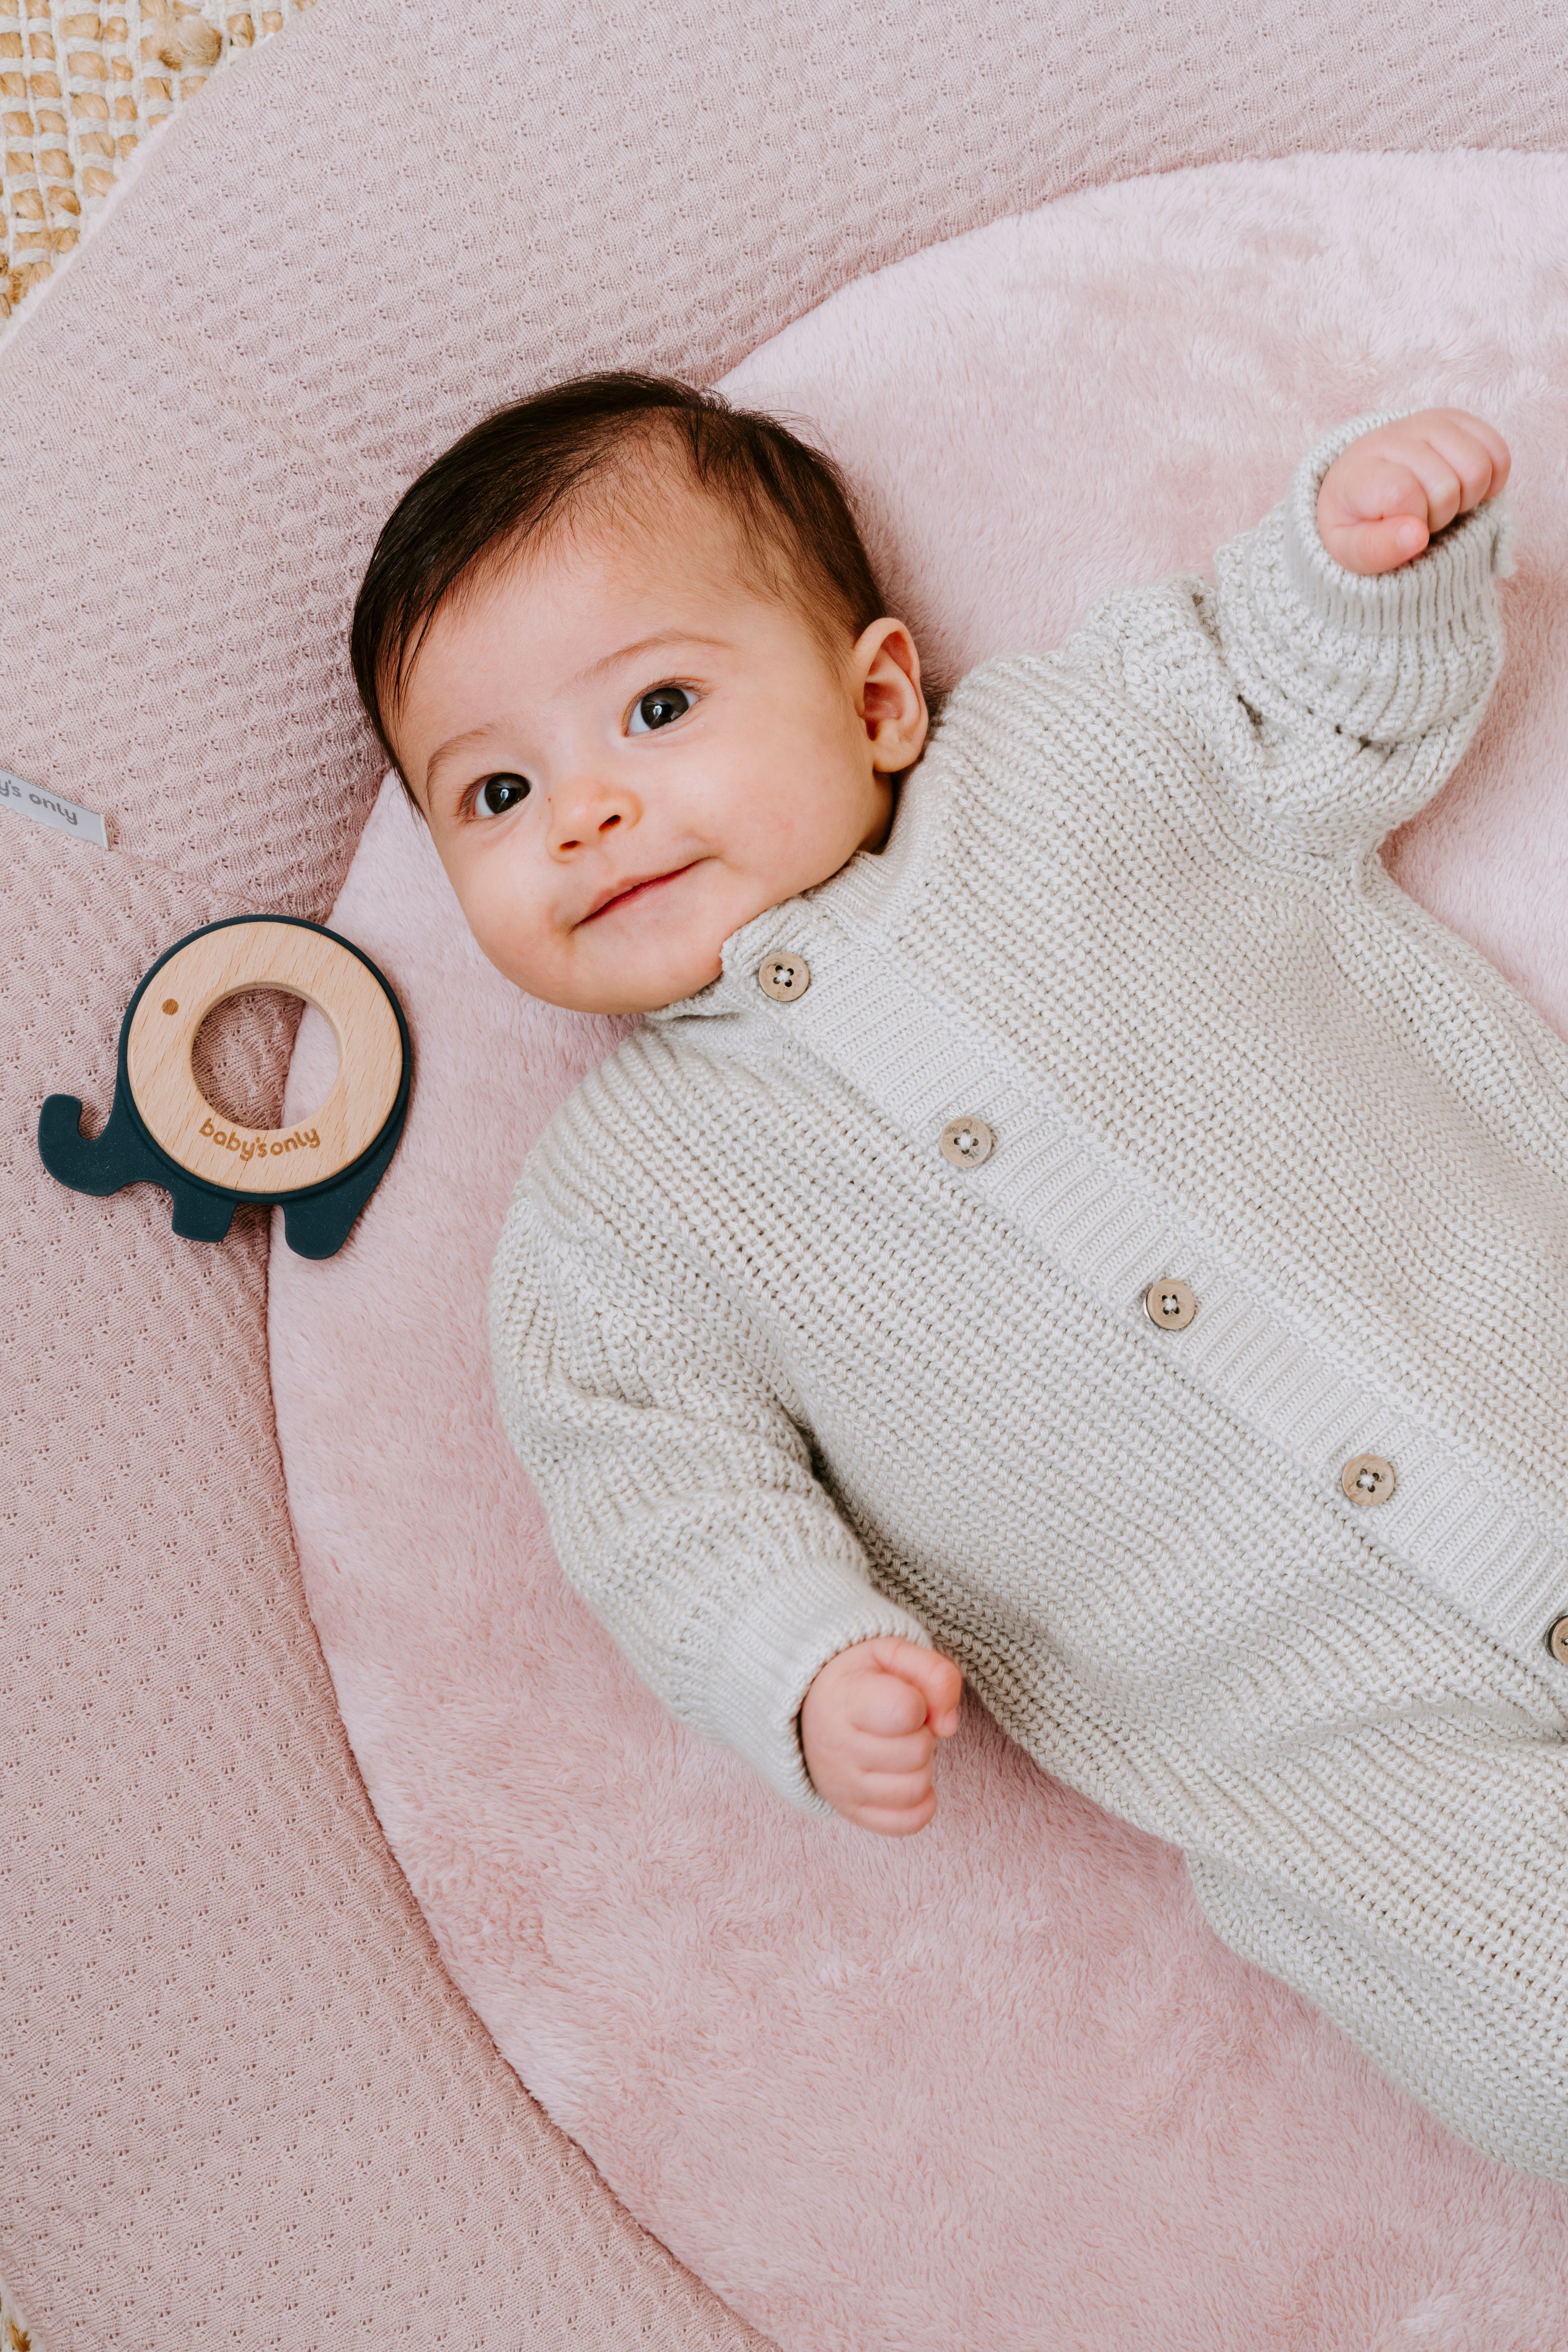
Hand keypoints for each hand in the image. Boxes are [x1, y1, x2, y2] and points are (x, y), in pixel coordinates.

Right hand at [800, 1636, 962, 1834]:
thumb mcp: (894, 1654)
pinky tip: (908, 1777)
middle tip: (902, 1723)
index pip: (906, 1711)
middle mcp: (837, 1747)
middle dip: (923, 1733)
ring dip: (922, 1766)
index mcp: (844, 1698)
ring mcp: (842, 1786)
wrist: (811, 1709)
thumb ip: (935, 1674)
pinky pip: (907, 1822)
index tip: (904, 1697)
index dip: (920, 1702)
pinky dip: (921, 1803)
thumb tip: (948, 1727)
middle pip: (918, 1751)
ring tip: (900, 1747)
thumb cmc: (861, 1679)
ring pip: (916, 1789)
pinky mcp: (852, 1812)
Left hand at [1316, 408, 1509, 576]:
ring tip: (1441, 504)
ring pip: (1478, 467)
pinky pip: (1498, 452)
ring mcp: (1427, 423)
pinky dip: (1492, 482)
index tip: (1399, 528)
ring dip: (1467, 499)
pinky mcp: (1457, 420)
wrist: (1363, 490)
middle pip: (1446, 486)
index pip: (1402, 493)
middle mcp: (1393, 437)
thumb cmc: (1359, 524)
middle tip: (1421, 518)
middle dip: (1439, 516)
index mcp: (1360, 471)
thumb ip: (1376, 550)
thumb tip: (1417, 536)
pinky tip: (1466, 491)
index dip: (1412, 523)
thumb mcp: (1352, 550)